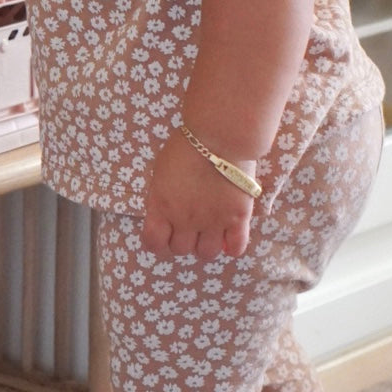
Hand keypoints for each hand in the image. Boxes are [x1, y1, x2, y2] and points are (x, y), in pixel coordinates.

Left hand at [141, 130, 253, 260]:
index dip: (157, 243)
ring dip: (205, 245)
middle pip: (181, 249)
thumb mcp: (161, 171)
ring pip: (206, 253)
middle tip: (189, 227)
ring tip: (209, 231)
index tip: (164, 236)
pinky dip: (231, 247)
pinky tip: (229, 236)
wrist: (219, 137)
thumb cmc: (185, 146)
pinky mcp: (238, 219)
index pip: (153, 243)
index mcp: (161, 207)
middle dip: (182, 241)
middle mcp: (185, 220)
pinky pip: (236, 248)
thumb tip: (166, 211)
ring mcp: (212, 222)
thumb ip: (161, 196)